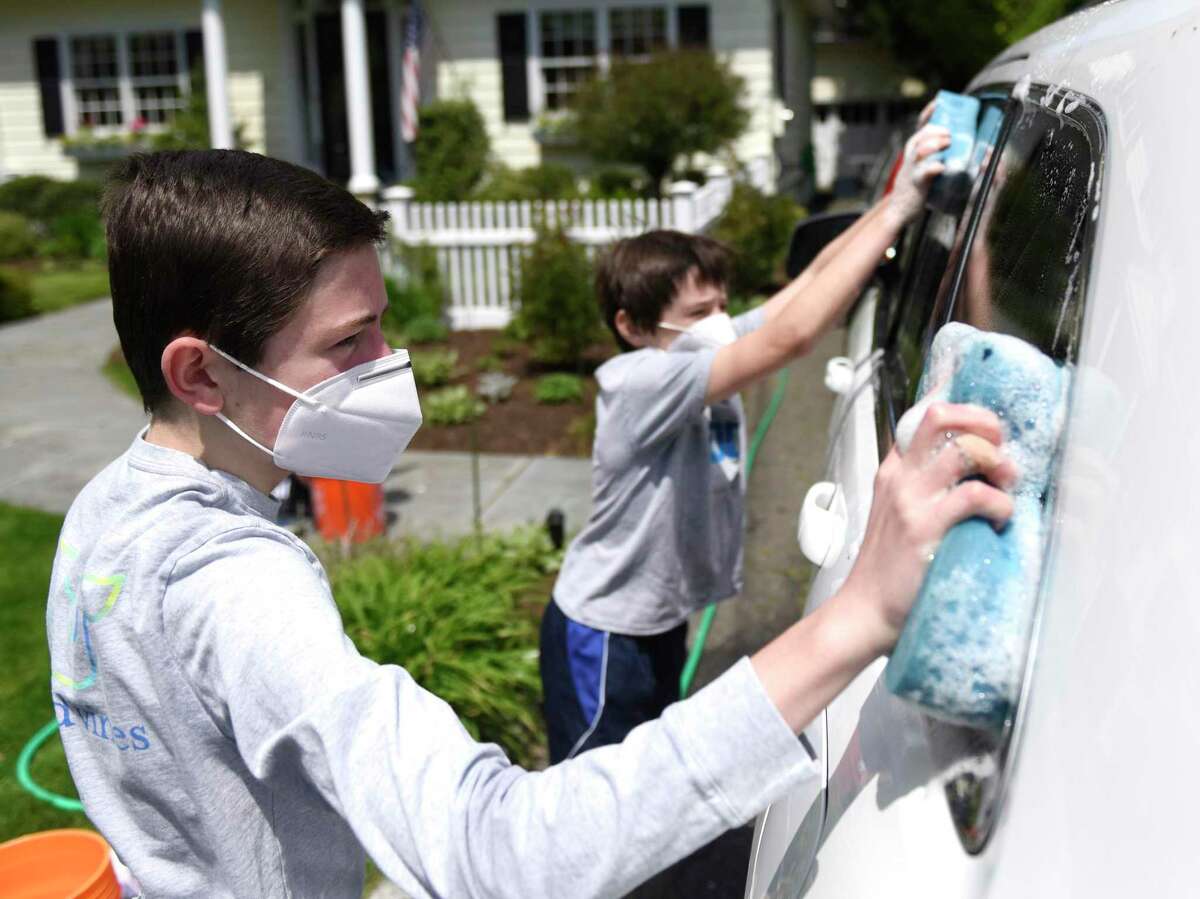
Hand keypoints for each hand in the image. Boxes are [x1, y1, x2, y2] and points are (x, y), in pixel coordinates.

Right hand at [836, 402, 1017, 655]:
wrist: (865, 610)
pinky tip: (1000, 519)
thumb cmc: (887, 568)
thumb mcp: (895, 514)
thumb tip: (965, 470)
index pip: (920, 415)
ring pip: (964, 449)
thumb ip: (921, 488)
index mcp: (894, 470)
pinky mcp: (925, 528)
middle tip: (1000, 446)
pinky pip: (974, 496)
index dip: (955, 399)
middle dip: (982, 420)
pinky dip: (1000, 503)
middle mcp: (900, 477)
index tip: (981, 401)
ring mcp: (910, 500)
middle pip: (940, 416)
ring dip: (998, 462)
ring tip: (1007, 482)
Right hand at [885, 121, 950, 227]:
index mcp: (914, 148)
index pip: (921, 125)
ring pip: (921, 150)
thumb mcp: (921, 165)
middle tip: (950, 134)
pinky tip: (942, 166)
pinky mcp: (916, 183)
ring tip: (947, 143)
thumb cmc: (915, 186)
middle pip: (921, 134)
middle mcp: (911, 155)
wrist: (899, 209)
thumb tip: (958, 140)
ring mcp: (912, 168)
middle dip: (936, 130)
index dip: (930, 112)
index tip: (939, 102)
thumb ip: (936, 153)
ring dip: (935, 144)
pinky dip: (934, 167)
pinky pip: (925, 172)